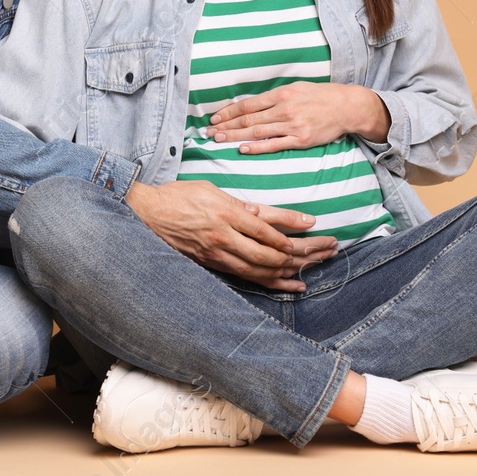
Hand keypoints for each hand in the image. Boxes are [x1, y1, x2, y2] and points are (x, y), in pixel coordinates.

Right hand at [125, 180, 337, 291]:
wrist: (148, 214)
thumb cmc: (179, 196)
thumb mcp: (212, 190)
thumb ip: (240, 203)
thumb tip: (262, 214)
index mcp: (226, 213)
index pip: (268, 225)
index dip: (293, 228)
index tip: (314, 225)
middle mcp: (225, 237)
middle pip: (272, 250)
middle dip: (304, 250)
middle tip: (328, 247)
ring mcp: (219, 254)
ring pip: (264, 269)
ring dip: (294, 268)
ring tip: (318, 264)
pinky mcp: (214, 265)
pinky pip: (249, 278)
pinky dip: (274, 283)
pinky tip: (294, 286)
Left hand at [208, 82, 390, 153]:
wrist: (346, 106)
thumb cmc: (321, 96)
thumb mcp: (296, 88)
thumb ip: (275, 97)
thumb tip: (253, 105)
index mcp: (281, 94)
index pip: (248, 104)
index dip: (229, 111)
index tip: (215, 118)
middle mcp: (284, 108)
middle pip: (248, 118)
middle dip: (226, 125)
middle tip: (209, 132)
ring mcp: (292, 125)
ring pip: (257, 131)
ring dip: (235, 136)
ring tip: (218, 140)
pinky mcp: (300, 139)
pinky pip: (274, 145)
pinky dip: (257, 147)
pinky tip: (243, 149)